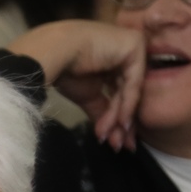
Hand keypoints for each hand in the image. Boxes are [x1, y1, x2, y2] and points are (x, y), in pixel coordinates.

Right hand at [3, 20, 147, 149]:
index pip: (122, 92)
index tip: (117, 143)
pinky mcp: (135, 44)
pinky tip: (121, 123)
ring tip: (115, 140)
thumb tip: (108, 137)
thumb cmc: (65, 70)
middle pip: (128, 93)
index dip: (119, 118)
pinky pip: (133, 82)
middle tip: (122, 146)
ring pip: (131, 91)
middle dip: (123, 123)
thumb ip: (102, 112)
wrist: (55, 52)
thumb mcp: (87, 97)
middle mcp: (125, 53)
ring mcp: (132, 47)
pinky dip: (127, 105)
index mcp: (113, 60)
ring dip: (121, 118)